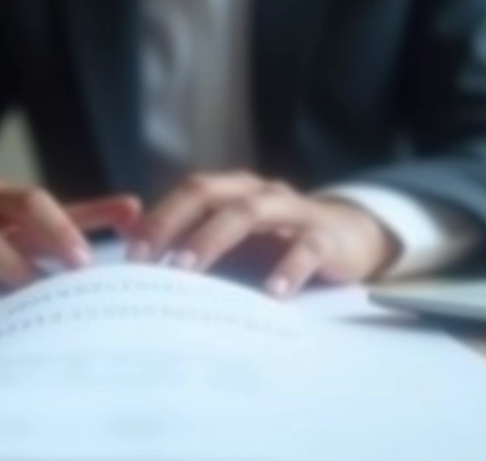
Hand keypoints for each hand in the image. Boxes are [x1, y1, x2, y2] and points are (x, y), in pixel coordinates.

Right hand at [0, 178, 140, 291]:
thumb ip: (82, 216)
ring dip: (8, 264)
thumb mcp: (29, 221)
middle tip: (75, 272)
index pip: (39, 201)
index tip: (88, 259)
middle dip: (49, 237)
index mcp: (3, 196)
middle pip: (15, 209)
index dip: (64, 227)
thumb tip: (135, 210)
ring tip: (31, 290)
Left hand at [126, 171, 399, 296]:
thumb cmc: (281, 242)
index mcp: (235, 190)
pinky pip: (306, 247)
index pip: (190, 192)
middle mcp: (260, 192)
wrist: (353, 238)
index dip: (159, 218)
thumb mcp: (236, 239)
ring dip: (215, 238)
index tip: (132, 255)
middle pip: (210, 194)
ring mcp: (294, 211)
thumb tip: (132, 245)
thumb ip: (189, 239)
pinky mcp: (327, 237)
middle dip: (175, 223)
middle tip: (149, 261)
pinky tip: (272, 293)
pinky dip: (288, 268)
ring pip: (250, 212)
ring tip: (189, 269)